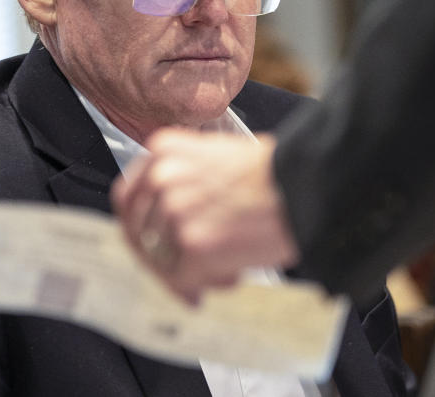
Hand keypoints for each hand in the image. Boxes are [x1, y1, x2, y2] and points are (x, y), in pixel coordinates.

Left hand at [111, 128, 299, 303]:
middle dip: (160, 257)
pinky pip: (184, 280)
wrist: (305, 184)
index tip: (149, 245)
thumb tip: (169, 220)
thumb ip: (184, 180)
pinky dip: (207, 284)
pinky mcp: (192, 244)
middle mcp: (161, 178)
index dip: (138, 227)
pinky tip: (234, 273)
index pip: (128, 198)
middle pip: (140, 234)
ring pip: (163, 261)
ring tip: (228, 266)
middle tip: (182, 272)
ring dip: (191, 272)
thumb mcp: (216, 156)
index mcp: (164, 151)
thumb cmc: (274, 172)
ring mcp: (174, 213)